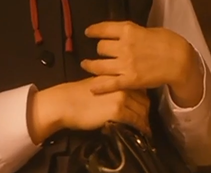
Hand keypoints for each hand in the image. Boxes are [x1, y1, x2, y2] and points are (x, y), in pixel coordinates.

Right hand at [30, 77, 150, 142]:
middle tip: (145, 122)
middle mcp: (123, 85)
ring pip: (142, 111)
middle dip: (146, 112)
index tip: (143, 109)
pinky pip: (136, 120)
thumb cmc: (77, 95)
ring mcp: (122, 97)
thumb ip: (113, 88)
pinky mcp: (118, 111)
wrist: (65, 103)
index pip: (140, 88)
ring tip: (145, 129)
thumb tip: (123, 97)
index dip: (143, 100)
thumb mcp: (99, 85)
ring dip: (145, 121)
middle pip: (144, 100)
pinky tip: (142, 133)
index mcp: (118, 77)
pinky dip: (141, 128)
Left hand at [80, 21, 192, 94]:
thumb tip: (122, 35)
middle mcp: (124, 46)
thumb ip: (133, 33)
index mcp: (129, 30)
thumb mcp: (148, 30)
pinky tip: (92, 87)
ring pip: (99, 65)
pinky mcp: (129, 80)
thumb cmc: (168, 42)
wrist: (180, 60)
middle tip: (101, 52)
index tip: (88, 32)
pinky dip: (98, 86)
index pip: (104, 29)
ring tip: (86, 65)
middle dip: (100, 49)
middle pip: (100, 47)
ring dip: (91, 65)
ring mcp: (125, 64)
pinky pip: (109, 84)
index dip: (93, 30)